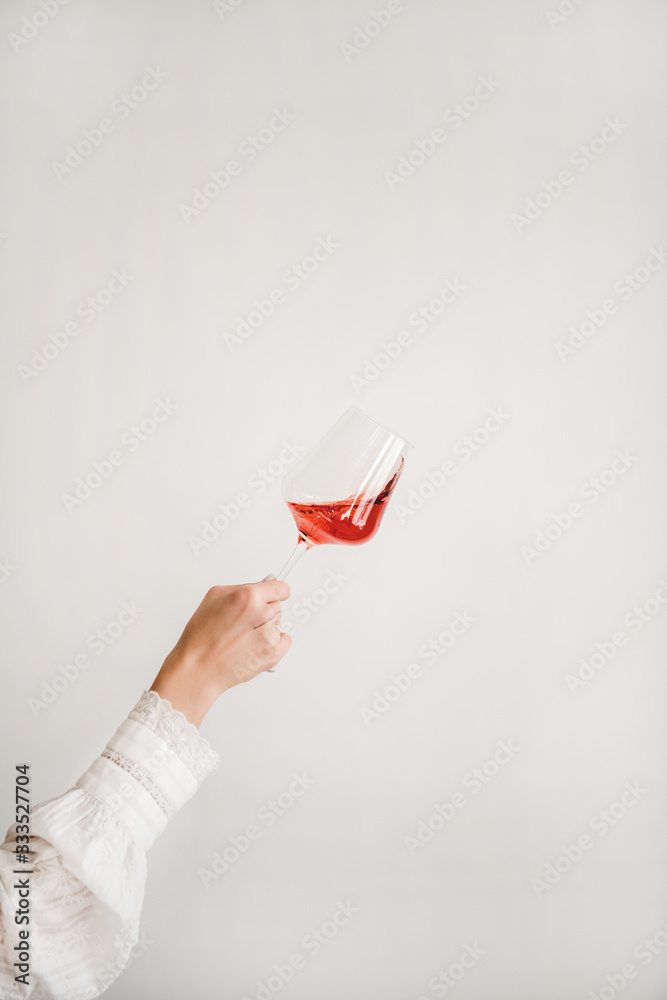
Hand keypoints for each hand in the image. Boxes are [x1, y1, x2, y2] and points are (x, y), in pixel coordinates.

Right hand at [149, 577, 290, 726]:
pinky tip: (254, 645)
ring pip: (278, 624)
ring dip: (266, 628)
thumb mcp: (213, 598)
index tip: (273, 594)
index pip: (280, 588)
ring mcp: (269, 636)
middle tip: (242, 623)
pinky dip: (273, 642)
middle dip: (263, 611)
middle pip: (277, 606)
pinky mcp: (273, 654)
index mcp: (248, 597)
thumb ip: (243, 587)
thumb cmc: (200, 637)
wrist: (198, 669)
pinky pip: (284, 640)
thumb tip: (266, 581)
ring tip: (243, 637)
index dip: (275, 591)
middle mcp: (262, 615)